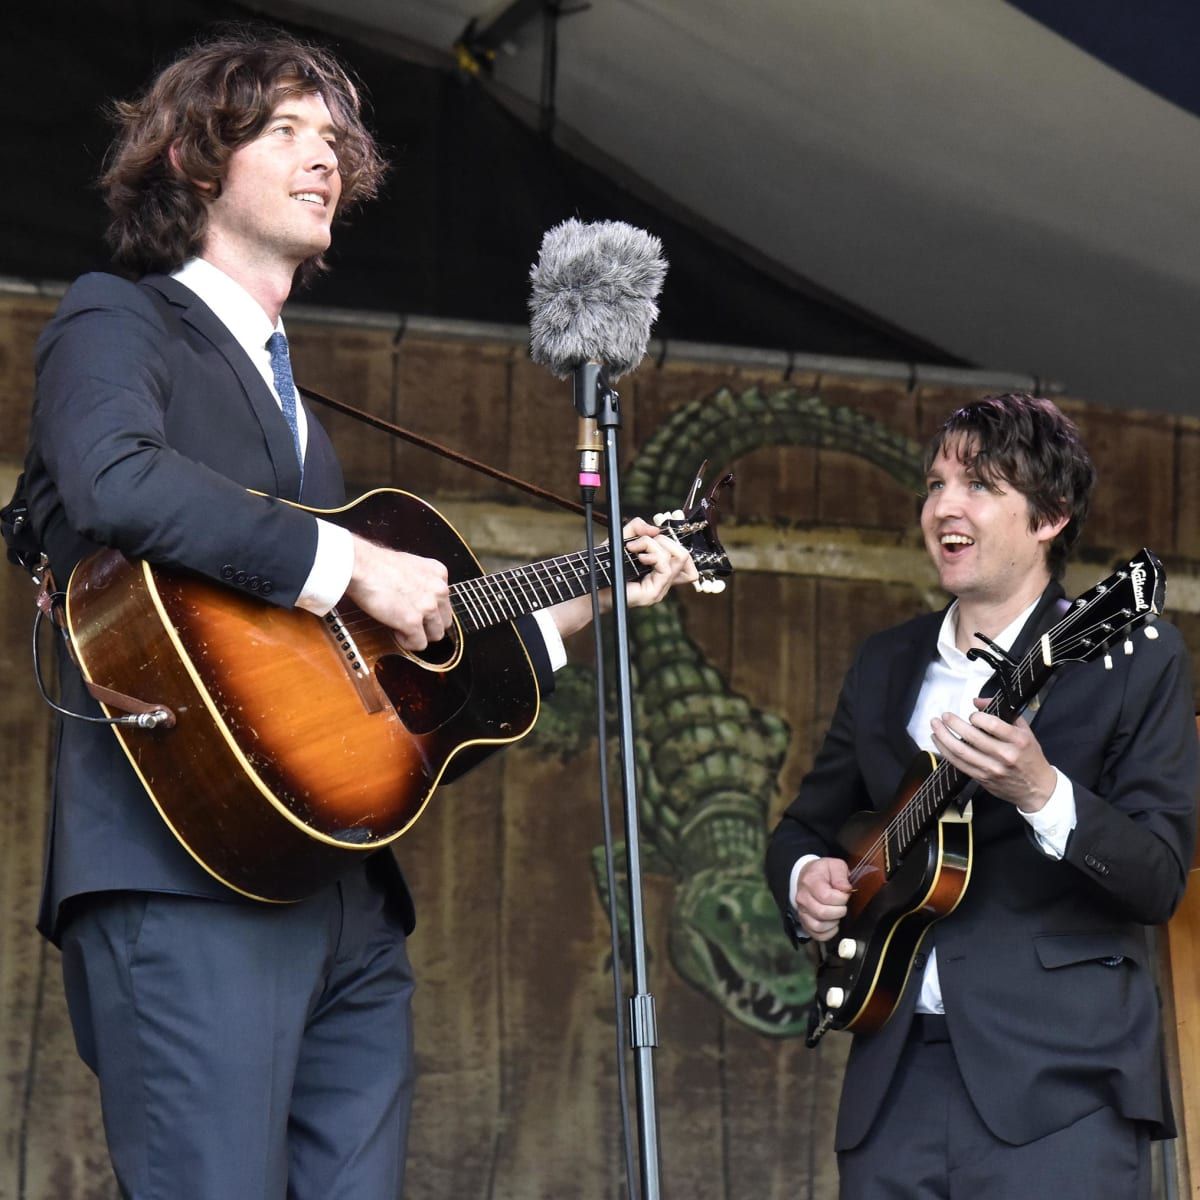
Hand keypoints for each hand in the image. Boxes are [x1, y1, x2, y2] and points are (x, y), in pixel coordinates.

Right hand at [345, 535, 451, 651]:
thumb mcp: (410, 564)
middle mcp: (439, 590)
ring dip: (419, 635)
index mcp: (438, 573)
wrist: (361, 566)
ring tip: (400, 627)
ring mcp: (428, 607)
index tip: (415, 609)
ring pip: (435, 635)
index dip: (430, 609)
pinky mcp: (413, 622)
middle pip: (444, 620)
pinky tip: (395, 632)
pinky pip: (419, 644)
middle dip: (428, 625)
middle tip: (409, 622)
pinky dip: (407, 642)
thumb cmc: (376, 564)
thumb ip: (421, 580)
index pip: (445, 602)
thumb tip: (417, 595)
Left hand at [548, 517, 699, 638]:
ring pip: (678, 558)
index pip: (686, 561)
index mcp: (658, 571)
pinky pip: (666, 568)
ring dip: (656, 545)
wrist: (589, 586)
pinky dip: (653, 554)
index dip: (674, 543)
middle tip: (641, 543)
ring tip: (636, 549)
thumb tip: (655, 529)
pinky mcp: (652, 594)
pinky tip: (638, 556)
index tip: (651, 537)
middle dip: (664, 540)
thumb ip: (637, 529)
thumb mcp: (620, 540)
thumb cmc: (604, 566)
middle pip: (685, 556)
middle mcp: (662, 582)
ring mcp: (659, 589)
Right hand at [792, 857, 852, 941]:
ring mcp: (802, 911)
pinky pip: (816, 935)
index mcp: (810, 882)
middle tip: (842, 905)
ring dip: (833, 923)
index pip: (826, 897)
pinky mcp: (804, 922)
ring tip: (837, 914)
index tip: (845, 894)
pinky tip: (833, 924)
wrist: (807, 876)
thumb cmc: (823, 872)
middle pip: (822, 913)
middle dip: (839, 911)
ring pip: (818, 926)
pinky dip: (828, 933)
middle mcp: (803, 898)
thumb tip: (845, 889)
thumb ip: (841, 875)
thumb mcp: (834, 865)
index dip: (841, 898)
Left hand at [930, 697, 1056, 811]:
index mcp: (1018, 740)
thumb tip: (977, 701)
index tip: (971, 715)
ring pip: (961, 752)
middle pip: (972, 737)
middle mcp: (1005, 755)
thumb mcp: (1025, 731)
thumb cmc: (1030, 756)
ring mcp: (992, 769)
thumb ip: (1004, 713)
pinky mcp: (982, 778)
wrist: (1037, 789)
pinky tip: (938, 741)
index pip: (992, 724)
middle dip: (954, 724)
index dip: (976, 717)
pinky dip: (945, 751)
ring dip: (944, 737)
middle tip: (944, 715)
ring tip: (935, 725)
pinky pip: (959, 764)